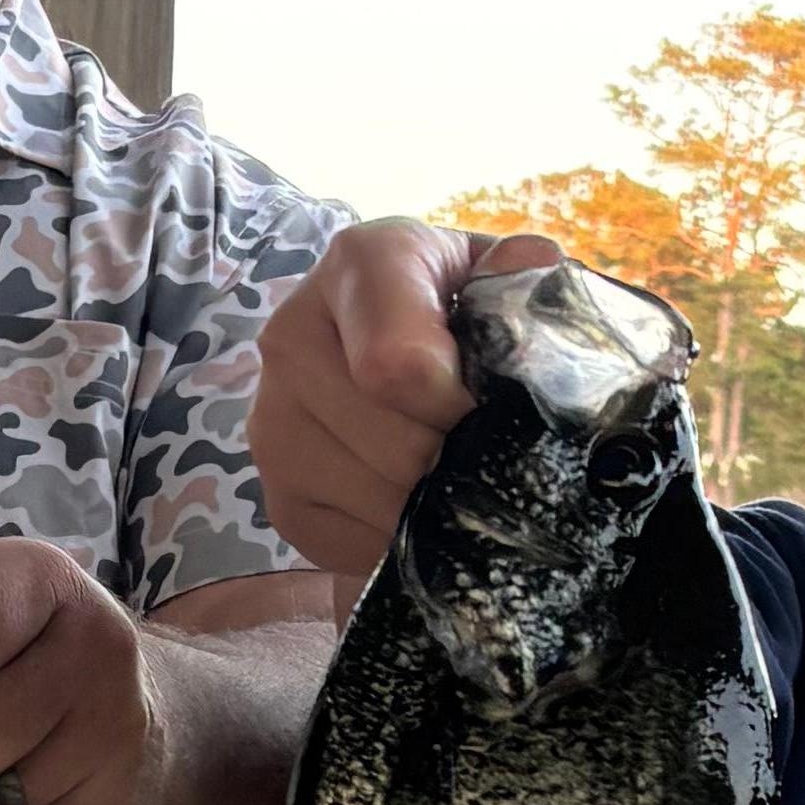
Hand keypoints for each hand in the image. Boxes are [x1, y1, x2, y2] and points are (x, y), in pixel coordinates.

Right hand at [249, 220, 566, 575]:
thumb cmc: (464, 314)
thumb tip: (531, 262)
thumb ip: (518, 277)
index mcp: (360, 264)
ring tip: (450, 468)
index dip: (460, 405)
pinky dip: (405, 538)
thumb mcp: (498, 280)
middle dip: (456, 459)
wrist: (402, 354)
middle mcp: (292, 334)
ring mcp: (272, 421)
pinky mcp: (278, 494)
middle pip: (395, 444)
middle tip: (478, 444)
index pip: (399, 364)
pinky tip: (417, 499)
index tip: (487, 407)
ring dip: (435, 501)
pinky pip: (357, 543)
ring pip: (378, 499)